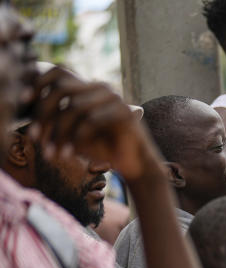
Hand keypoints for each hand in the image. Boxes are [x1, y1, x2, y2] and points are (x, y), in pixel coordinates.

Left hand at [25, 65, 154, 179]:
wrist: (132, 164)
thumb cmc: (100, 147)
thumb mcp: (72, 130)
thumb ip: (55, 117)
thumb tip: (28, 109)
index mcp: (88, 87)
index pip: (57, 73)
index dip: (37, 84)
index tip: (23, 101)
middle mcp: (101, 87)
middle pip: (62, 89)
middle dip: (44, 114)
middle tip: (34, 137)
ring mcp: (115, 98)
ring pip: (74, 107)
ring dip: (59, 133)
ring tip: (52, 154)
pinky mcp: (124, 113)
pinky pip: (91, 121)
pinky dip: (77, 139)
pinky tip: (70, 154)